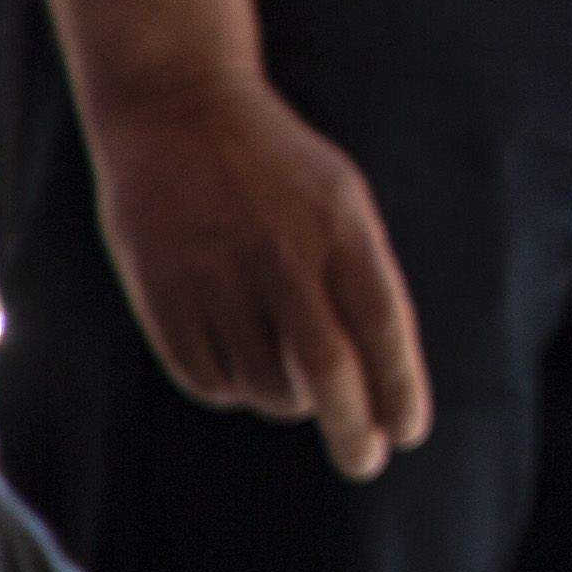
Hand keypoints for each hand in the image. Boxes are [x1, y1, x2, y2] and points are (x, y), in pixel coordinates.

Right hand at [84, 61, 430, 479]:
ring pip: (265, 385)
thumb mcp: (340, 196)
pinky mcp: (162, 293)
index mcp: (339, 226)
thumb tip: (379, 371)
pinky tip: (242, 372)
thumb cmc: (275, 163)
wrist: (175, 109)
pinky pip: (206, 378)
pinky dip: (231, 390)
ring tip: (294, 389)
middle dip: (354, 429)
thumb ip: (359, 273)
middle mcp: (282, 256)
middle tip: (366, 462)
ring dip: (288, 403)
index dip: (401, 388)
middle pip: (329, 371)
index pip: (384, 326)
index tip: (410, 434)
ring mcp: (218, 276)